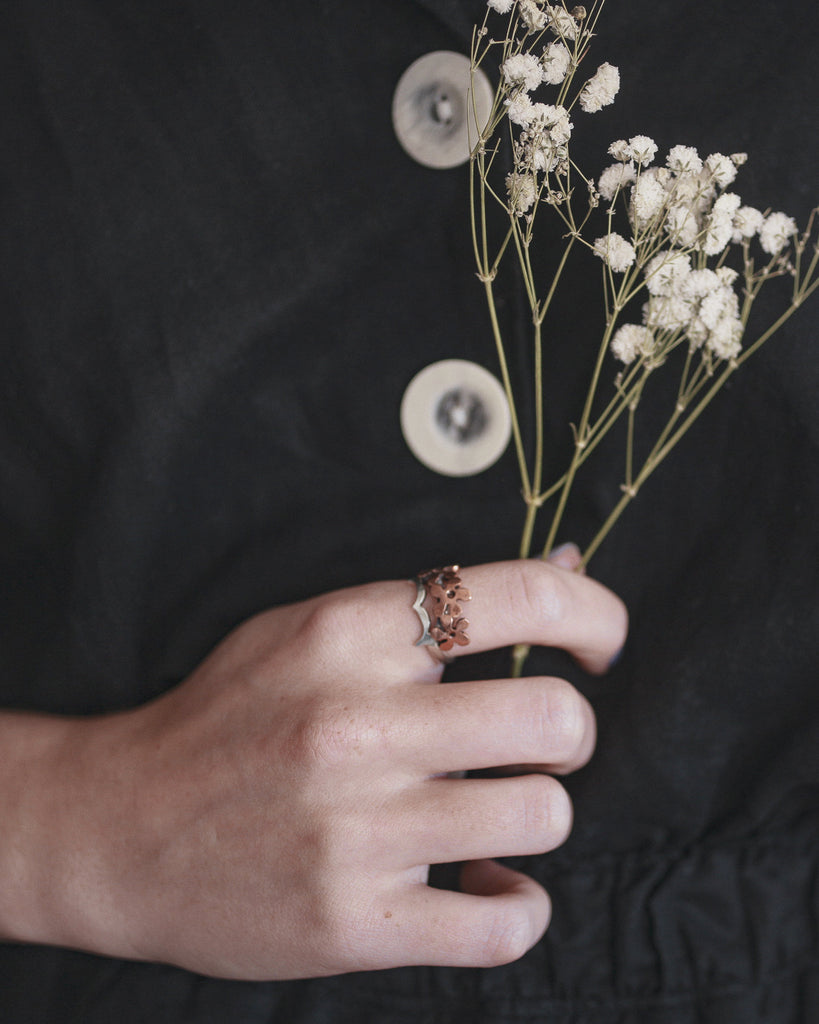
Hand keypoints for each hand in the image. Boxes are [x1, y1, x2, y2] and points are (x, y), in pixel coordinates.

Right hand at [10, 558, 625, 979]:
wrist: (120, 829)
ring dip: (535, 815)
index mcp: (348, 634)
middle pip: (555, 720)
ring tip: (491, 815)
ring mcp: (358, 830)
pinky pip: (506, 925)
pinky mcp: (356, 923)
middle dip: (569, 732)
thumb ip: (432, 604)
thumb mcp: (308, 631)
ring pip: (542, 816)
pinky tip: (484, 884)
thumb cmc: (224, 717)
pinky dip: (516, 906)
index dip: (593, 611)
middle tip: (537, 743)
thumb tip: (564, 567)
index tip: (599, 643)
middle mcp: (359, 725)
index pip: (521, 597)